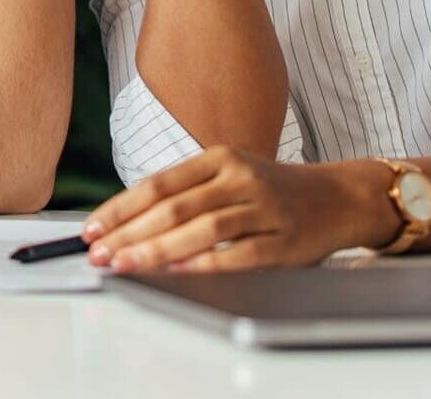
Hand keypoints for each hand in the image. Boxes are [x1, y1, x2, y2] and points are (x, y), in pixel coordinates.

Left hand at [81, 146, 394, 271]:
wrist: (338, 197)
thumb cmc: (272, 190)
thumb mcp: (229, 175)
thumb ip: (189, 192)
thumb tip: (130, 222)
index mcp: (218, 157)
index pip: (158, 183)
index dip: (120, 207)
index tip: (92, 228)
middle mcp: (238, 177)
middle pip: (173, 206)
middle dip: (130, 232)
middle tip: (100, 253)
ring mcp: (263, 208)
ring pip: (201, 228)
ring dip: (158, 249)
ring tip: (126, 264)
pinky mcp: (284, 241)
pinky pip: (238, 254)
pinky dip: (204, 263)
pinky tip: (176, 271)